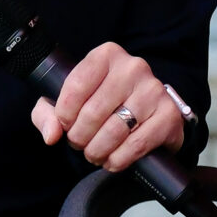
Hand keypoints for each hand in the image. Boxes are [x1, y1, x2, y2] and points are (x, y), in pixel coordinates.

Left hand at [31, 42, 187, 170]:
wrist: (148, 114)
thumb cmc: (105, 105)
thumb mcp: (69, 103)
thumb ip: (48, 114)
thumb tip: (52, 135)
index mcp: (106, 55)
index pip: (76, 86)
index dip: (64, 114)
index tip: (65, 125)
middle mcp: (133, 68)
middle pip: (93, 112)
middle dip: (80, 137)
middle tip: (80, 144)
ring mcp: (154, 90)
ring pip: (114, 131)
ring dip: (97, 150)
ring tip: (94, 154)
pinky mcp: (168, 115)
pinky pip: (136, 145)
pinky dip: (118, 159)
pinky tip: (112, 160)